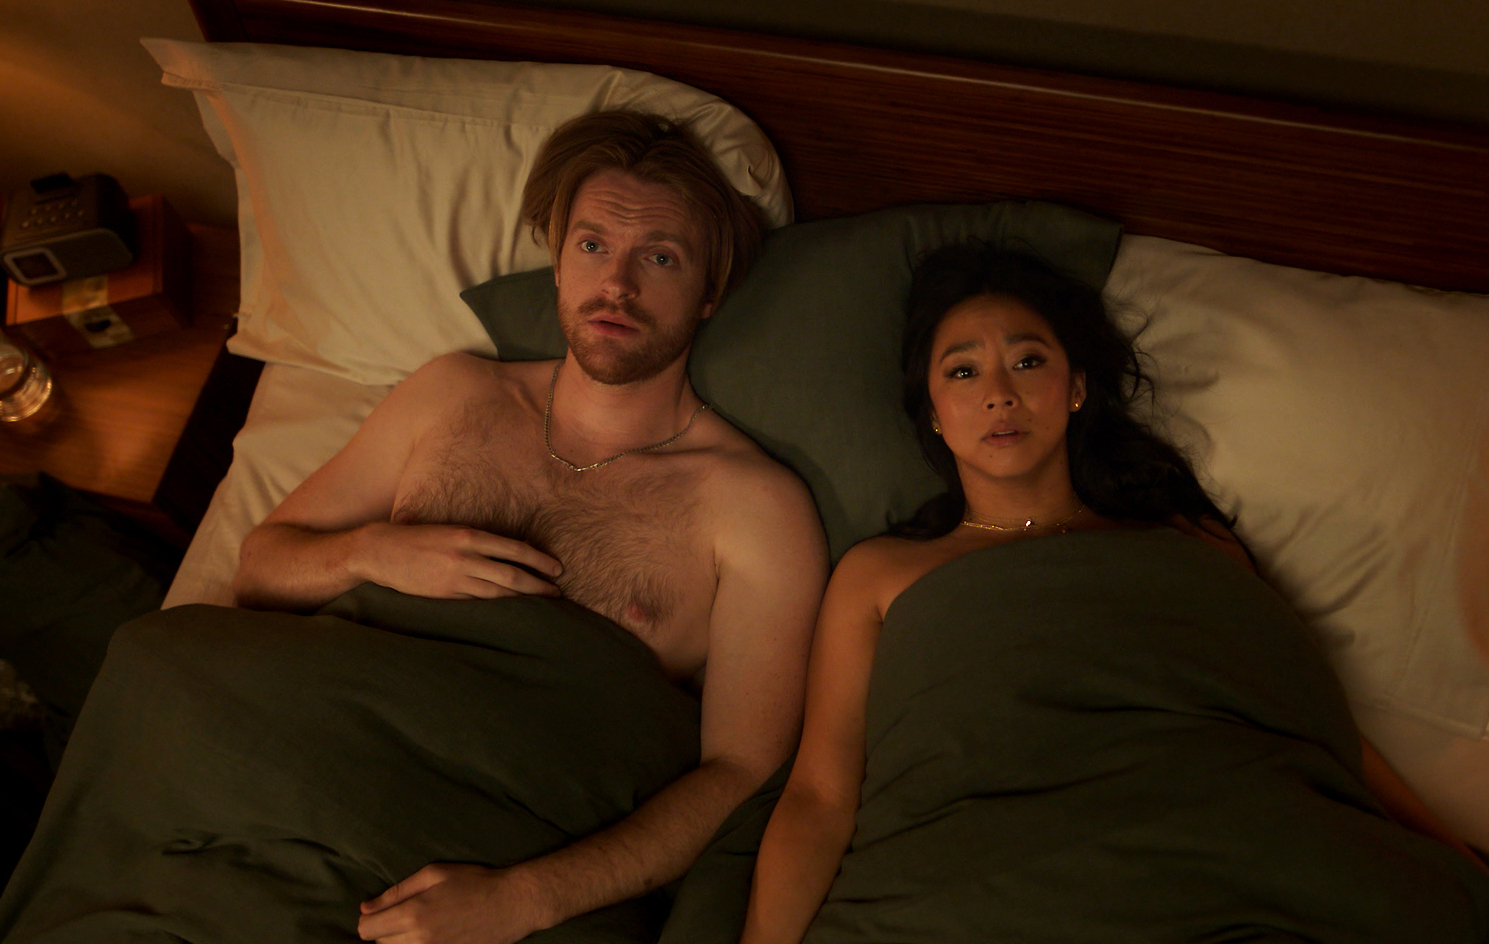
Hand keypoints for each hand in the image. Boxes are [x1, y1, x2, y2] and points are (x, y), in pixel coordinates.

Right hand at [358, 523, 562, 599]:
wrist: (380, 551)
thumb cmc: (418, 537)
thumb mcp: (451, 530)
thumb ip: (478, 542)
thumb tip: (510, 554)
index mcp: (469, 535)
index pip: (515, 550)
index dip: (539, 561)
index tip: (556, 569)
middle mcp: (465, 557)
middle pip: (512, 577)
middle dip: (538, 586)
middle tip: (557, 594)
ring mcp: (454, 579)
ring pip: (497, 594)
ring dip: (522, 601)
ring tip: (541, 606)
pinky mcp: (445, 597)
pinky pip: (477, 604)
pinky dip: (497, 609)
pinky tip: (510, 613)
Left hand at [358, 862, 551, 943]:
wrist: (510, 905)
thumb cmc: (473, 882)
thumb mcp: (434, 874)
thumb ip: (396, 891)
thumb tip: (365, 907)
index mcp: (413, 913)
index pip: (367, 928)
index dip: (369, 919)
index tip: (379, 912)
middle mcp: (418, 939)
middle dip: (385, 929)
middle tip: (404, 914)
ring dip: (399, 941)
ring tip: (419, 924)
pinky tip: (430, 935)